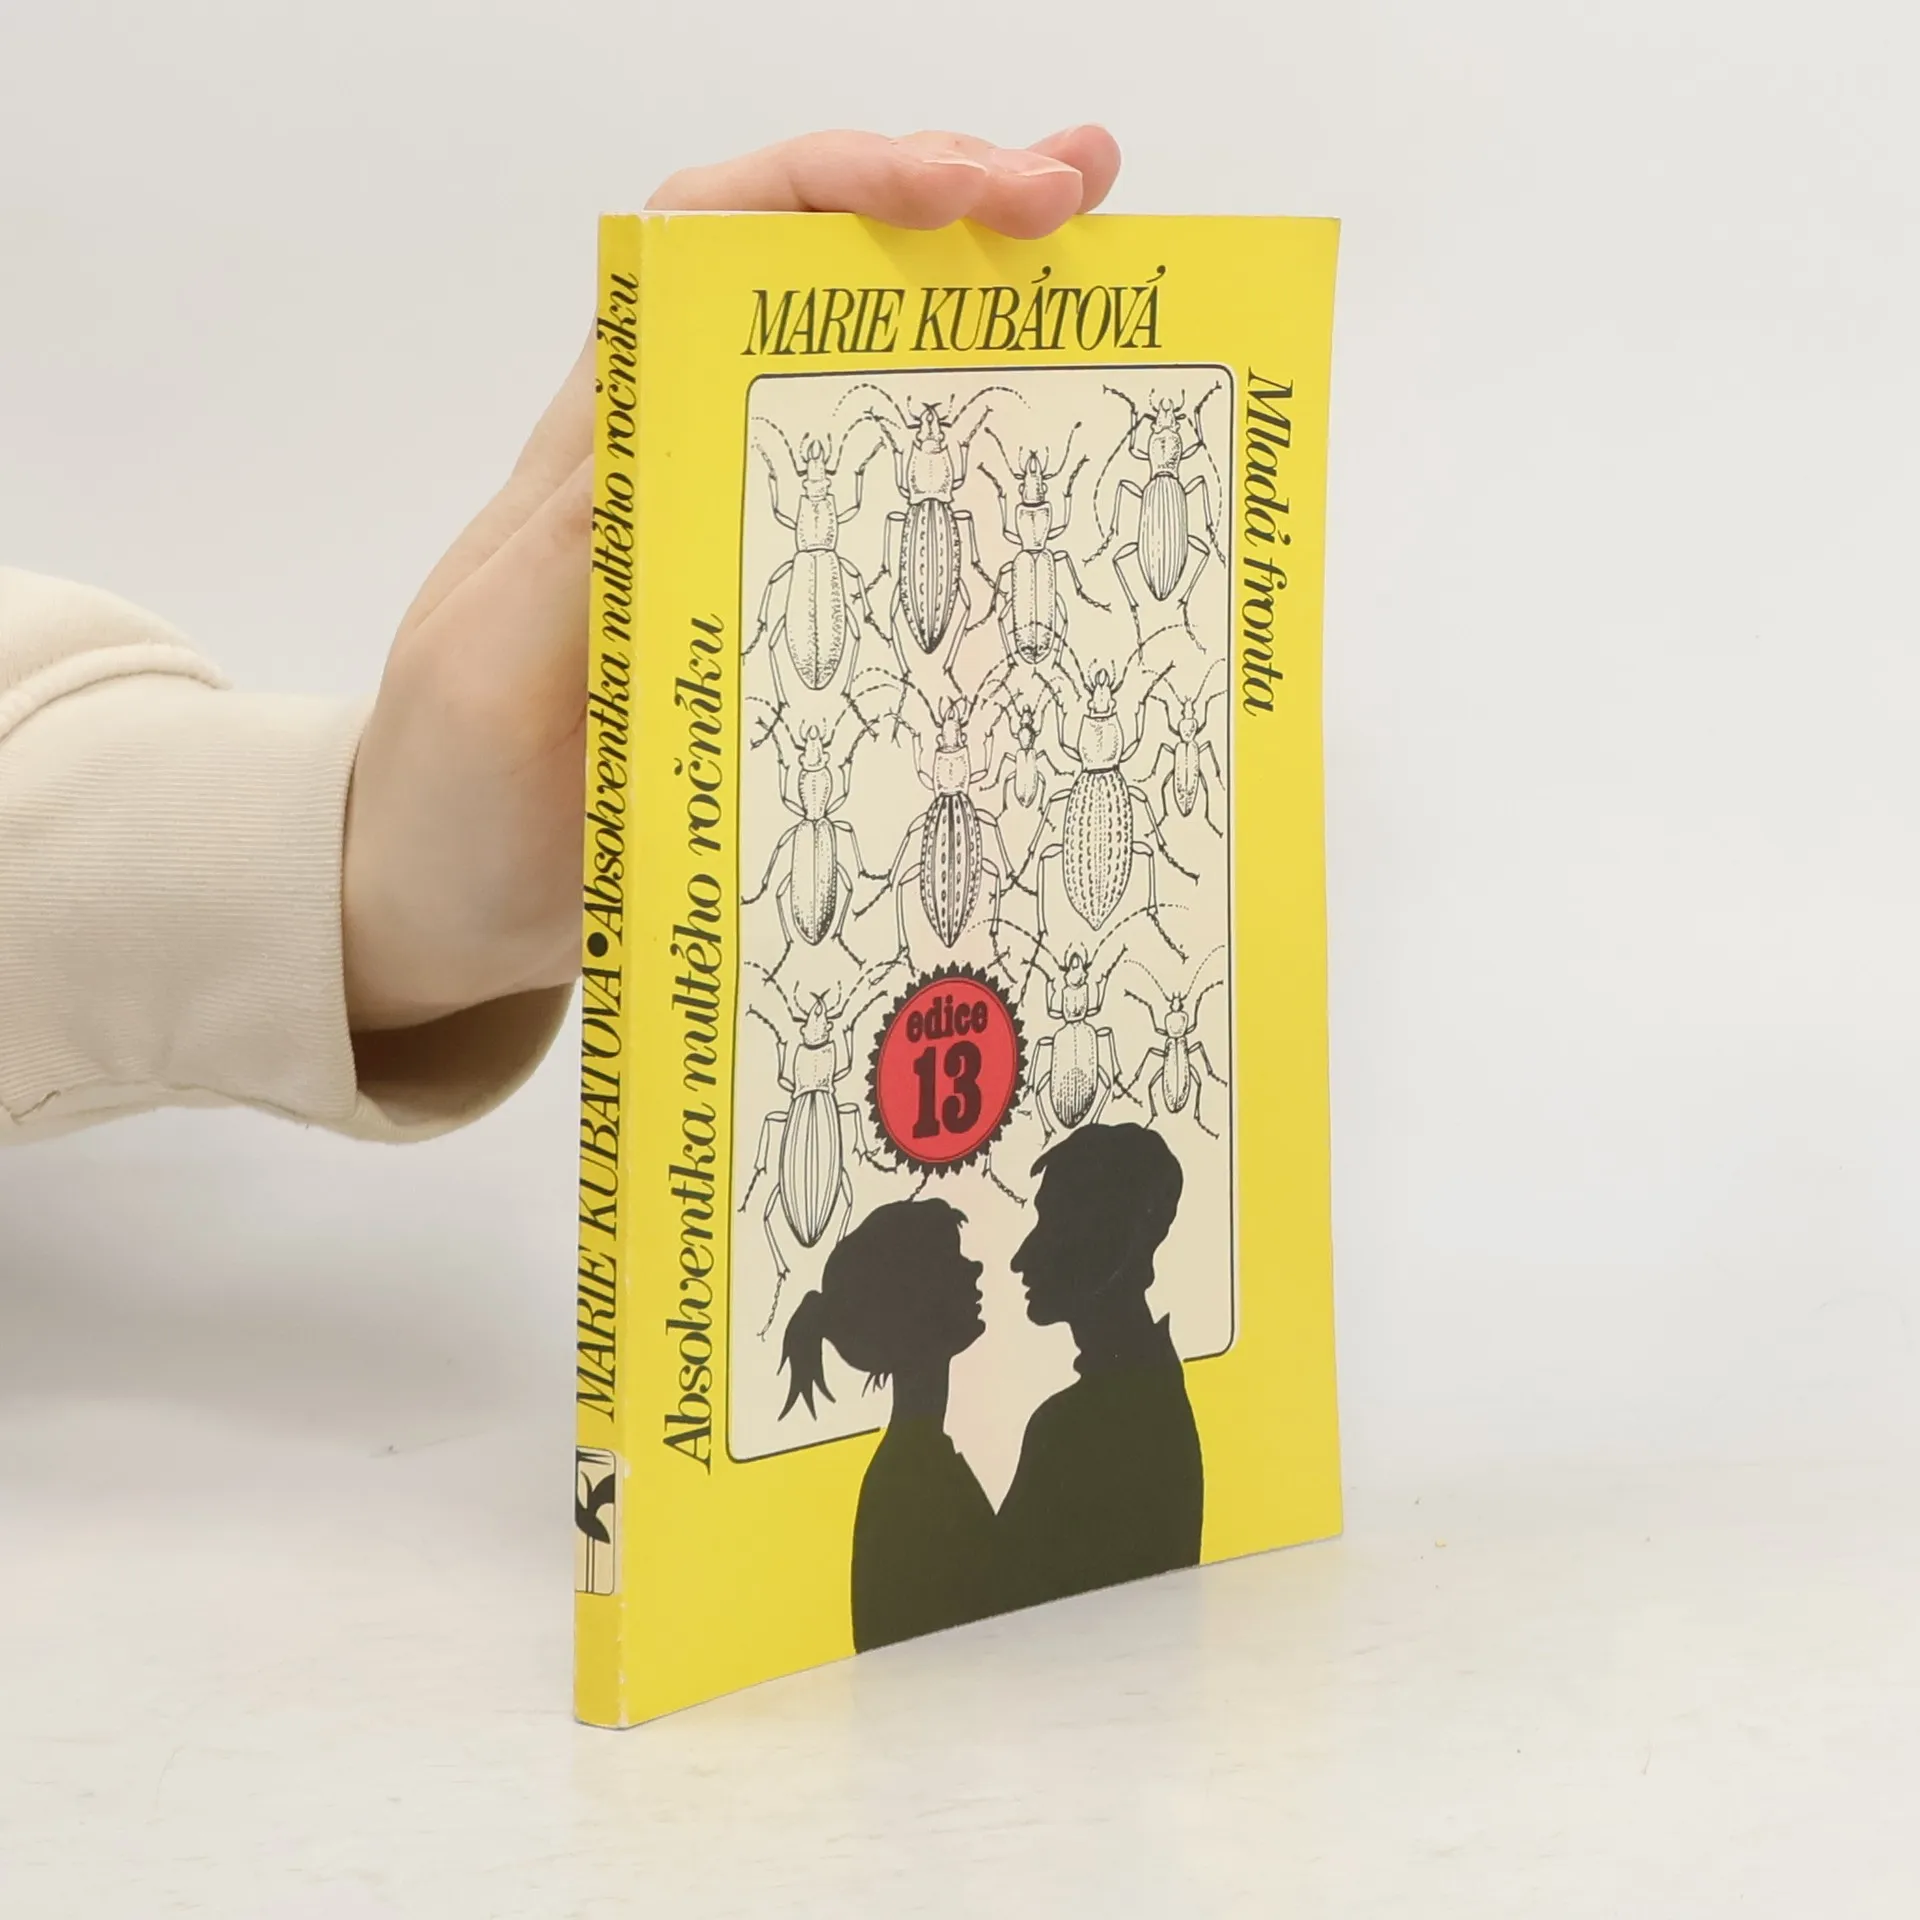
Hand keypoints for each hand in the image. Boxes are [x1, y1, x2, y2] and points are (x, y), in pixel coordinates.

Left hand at [342, 126, 1121, 1030]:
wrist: (450, 910)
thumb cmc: (453, 804)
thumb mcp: (492, 681)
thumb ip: (572, 562)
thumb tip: (678, 438)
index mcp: (600, 453)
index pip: (705, 244)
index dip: (828, 189)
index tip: (958, 194)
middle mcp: (677, 460)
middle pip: (810, 274)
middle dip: (948, 208)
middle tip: (1083, 192)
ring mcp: (735, 534)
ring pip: (865, 374)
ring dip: (982, 304)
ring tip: (1114, 266)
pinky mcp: (777, 617)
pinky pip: (888, 506)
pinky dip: (977, 450)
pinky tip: (1061, 440)